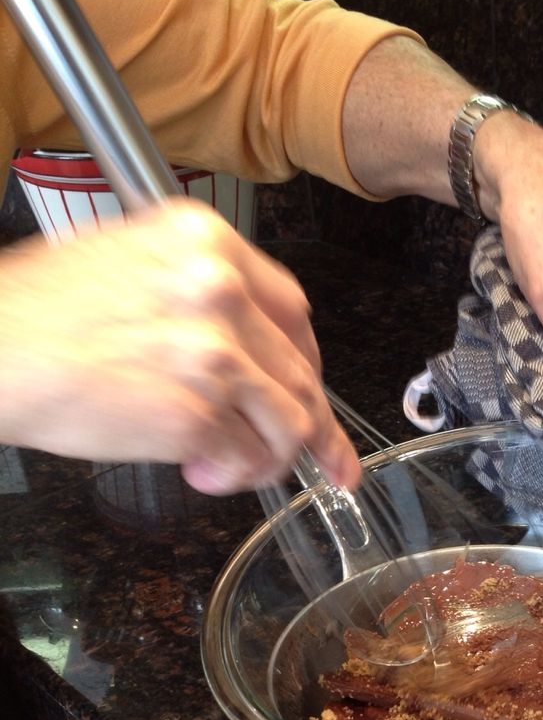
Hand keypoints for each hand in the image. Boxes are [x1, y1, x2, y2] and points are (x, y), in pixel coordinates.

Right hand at [0, 199, 359, 494]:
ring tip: (231, 466)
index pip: (294, 311)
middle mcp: (220, 291)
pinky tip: (202, 473)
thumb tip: (241, 345)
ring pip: (290, 422)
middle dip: (314, 429)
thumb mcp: (127, 262)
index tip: (315, 392)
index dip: (309, 362)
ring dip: (268, 457)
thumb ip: (195, 291)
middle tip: (326, 464)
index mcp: (206, 242)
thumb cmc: (40, 313)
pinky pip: (248, 458)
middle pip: (300, 372)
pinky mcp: (196, 413)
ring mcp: (213, 354)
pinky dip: (234, 477)